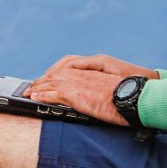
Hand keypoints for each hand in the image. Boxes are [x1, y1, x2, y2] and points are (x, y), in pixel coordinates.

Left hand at [27, 54, 160, 126]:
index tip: (47, 80)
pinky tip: (35, 99)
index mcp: (93, 70)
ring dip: (39, 88)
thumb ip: (101, 86)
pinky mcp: (77, 95)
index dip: (55, 75)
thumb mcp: (114, 86)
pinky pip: (54, 94)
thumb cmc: (131, 93)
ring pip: (52, 82)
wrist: (137, 96)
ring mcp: (79, 84)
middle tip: (33, 86)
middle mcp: (84, 74)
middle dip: (43, 80)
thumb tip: (96, 94)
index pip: (67, 68)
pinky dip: (43, 96)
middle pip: (56, 74)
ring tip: (29, 93)